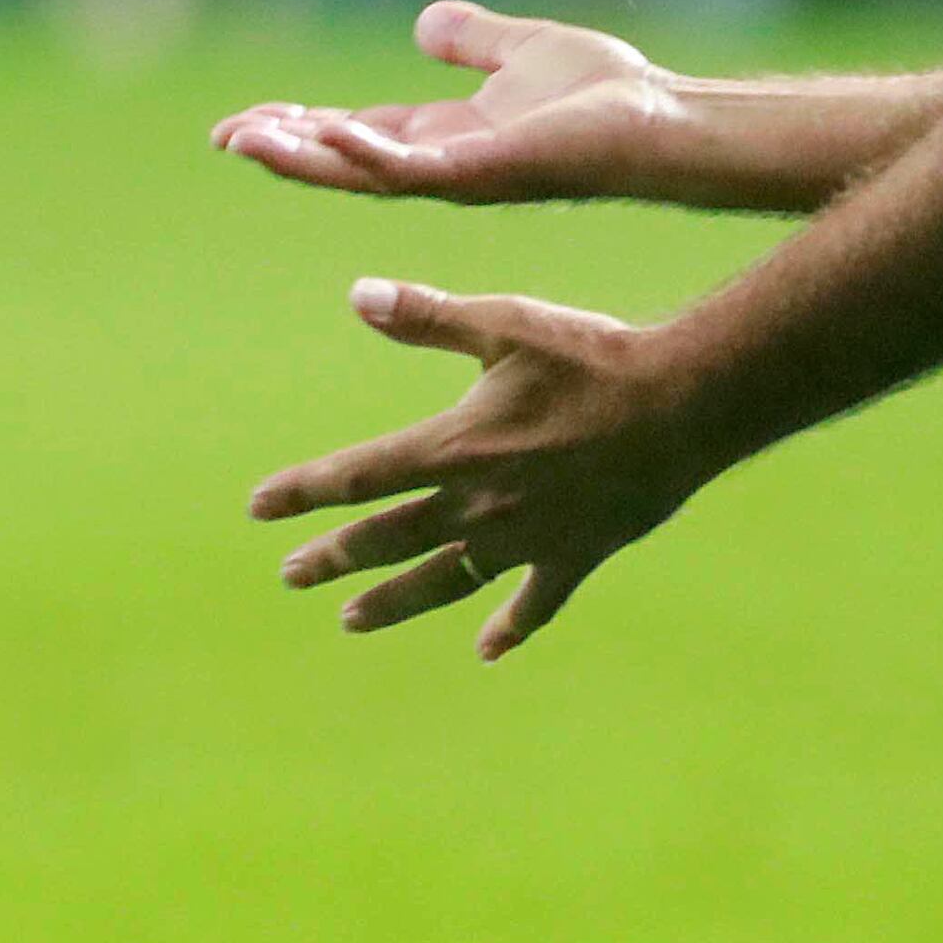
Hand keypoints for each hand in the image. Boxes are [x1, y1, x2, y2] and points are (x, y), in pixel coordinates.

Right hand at [212, 1, 678, 203]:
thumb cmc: (607, 95)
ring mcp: (460, 173)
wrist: (660, 119)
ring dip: (303, 158)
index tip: (247, 123)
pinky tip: (327, 129)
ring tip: (245, 140)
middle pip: (344, 161)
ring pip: (362, 172)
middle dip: (286, 151)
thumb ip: (476, 39)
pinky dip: (367, 151)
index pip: (358, 136)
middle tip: (225, 138)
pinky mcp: (483, 172)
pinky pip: (412, 167)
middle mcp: (445, 163)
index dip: (303, 130)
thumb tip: (426, 24)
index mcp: (449, 136)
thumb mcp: (523, 50)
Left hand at [246, 280, 718, 657]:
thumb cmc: (594, 355)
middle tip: (291, 576)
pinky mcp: (573, 554)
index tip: (259, 508)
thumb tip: (356, 294)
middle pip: (389, 538)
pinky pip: (534, 602)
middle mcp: (479, 504)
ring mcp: (525, 538)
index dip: (304, 492)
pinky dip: (510, 626)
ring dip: (395, 601)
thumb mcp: (506, 322)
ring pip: (444, 580)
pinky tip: (489, 648)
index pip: (358, 476)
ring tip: (352, 622)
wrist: (683, 405)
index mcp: (454, 447)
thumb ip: (428, 316)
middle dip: (334, 557)